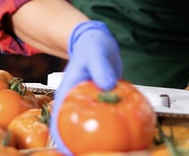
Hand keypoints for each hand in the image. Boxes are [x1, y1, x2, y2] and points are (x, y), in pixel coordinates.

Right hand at [50, 21, 122, 154]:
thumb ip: (101, 67)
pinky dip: (115, 129)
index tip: (70, 153)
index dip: (62, 142)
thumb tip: (107, 85)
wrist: (99, 44)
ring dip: (98, 142)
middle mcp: (76, 104)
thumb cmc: (93, 47)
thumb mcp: (96, 54)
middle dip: (80, 148)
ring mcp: (89, 106)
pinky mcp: (101, 106)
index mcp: (67, 95)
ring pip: (90, 130)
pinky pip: (107, 121)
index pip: (59, 124)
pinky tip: (130, 137)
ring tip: (114, 152)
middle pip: (73, 133)